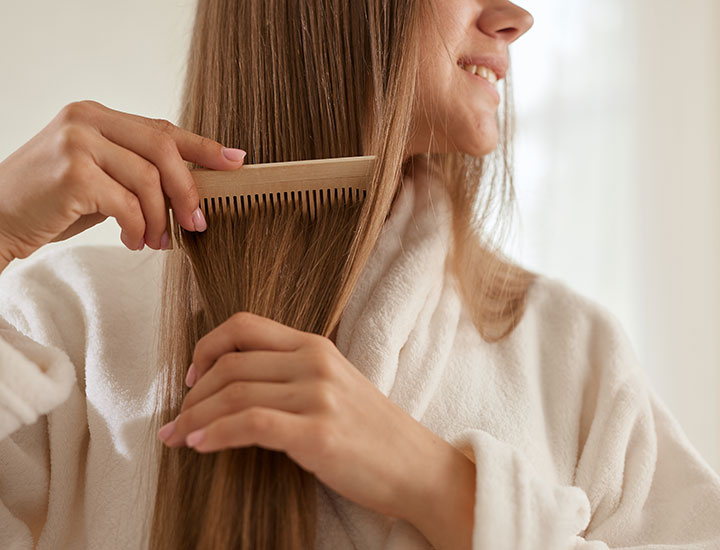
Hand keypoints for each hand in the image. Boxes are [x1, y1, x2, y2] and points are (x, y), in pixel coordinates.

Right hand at [0, 100, 246, 266]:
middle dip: (188, 190)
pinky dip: (138, 229)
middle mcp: (87, 120)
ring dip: (160, 219)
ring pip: (149, 180)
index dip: (203, 147)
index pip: (162, 128)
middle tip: (197, 223)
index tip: (234, 162)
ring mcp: (78, 143)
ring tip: (155, 241)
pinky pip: (127, 205)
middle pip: (163, 149)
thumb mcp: (99, 177)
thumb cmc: (51, 201)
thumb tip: (192, 188)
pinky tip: (133, 242)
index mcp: (97, 115)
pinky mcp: (72, 174)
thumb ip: (137, 172)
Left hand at [157, 311, 442, 519]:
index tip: (192, 376)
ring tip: (177, 436)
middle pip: (231, 363)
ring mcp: (318, 396)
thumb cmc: (371, 432)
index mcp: (315, 346)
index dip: (207, 346)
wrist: (416, 466)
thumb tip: (235, 386)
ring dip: (195, 417)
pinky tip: (199, 446)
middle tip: (175, 418)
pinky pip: (251, 425)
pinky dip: (215, 435)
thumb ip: (292, 374)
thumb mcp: (334, 386)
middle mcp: (315, 362)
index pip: (244, 325)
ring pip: (235, 393)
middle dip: (193, 393)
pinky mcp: (318, 433)